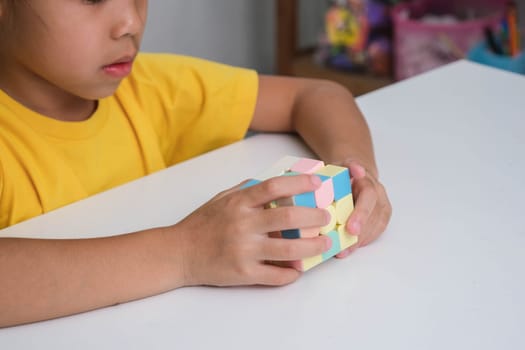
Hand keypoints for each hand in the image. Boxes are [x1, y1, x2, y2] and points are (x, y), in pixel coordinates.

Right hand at [174, 174, 331, 286]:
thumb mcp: (221, 198)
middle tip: (325, 217)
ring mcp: (244, 250)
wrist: (178, 253)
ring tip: (324, 244)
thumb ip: (247, 189)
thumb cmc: (201, 224)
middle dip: (315, 217)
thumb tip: (274, 182)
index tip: (317, 182)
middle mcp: (243, 225)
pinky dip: (292, 274)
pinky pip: (276, 275)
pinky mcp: (243, 273)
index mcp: (239, 203)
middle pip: (289, 218)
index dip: (300, 182)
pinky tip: (300, 269)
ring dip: (313, 247)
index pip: (274, 186)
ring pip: (289, 249)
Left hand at [335, 159, 391, 257]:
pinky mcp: (381, 218)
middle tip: (345, 248)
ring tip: (344, 252)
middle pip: (373, 216)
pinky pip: (375, 232)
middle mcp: (379, 195)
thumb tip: (357, 169)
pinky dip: (363, 242)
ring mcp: (381, 207)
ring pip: (375, 226)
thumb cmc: (346, 173)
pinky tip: (350, 249)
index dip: (361, 214)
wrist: (356, 175)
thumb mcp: (342, 165)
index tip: (351, 229)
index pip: (369, 197)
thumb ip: (349, 166)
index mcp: (368, 182)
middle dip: (360, 234)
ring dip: (360, 241)